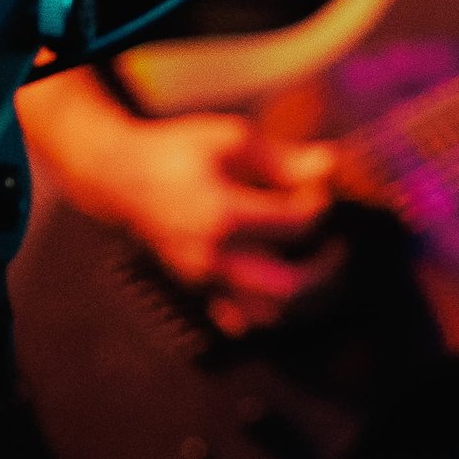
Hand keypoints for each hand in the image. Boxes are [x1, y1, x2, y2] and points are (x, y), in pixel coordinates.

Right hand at [38, 102, 344, 330]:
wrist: (123, 179)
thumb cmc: (178, 153)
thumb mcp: (231, 139)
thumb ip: (284, 158)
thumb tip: (331, 166)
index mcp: (222, 216)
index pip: (298, 226)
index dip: (320, 206)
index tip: (317, 189)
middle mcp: (213, 258)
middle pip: (291, 288)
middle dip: (326, 268)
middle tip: (335, 244)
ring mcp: (204, 280)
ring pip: (270, 314)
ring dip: (303, 295)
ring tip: (316, 263)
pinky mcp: (199, 291)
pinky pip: (244, 319)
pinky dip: (271, 308)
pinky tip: (282, 277)